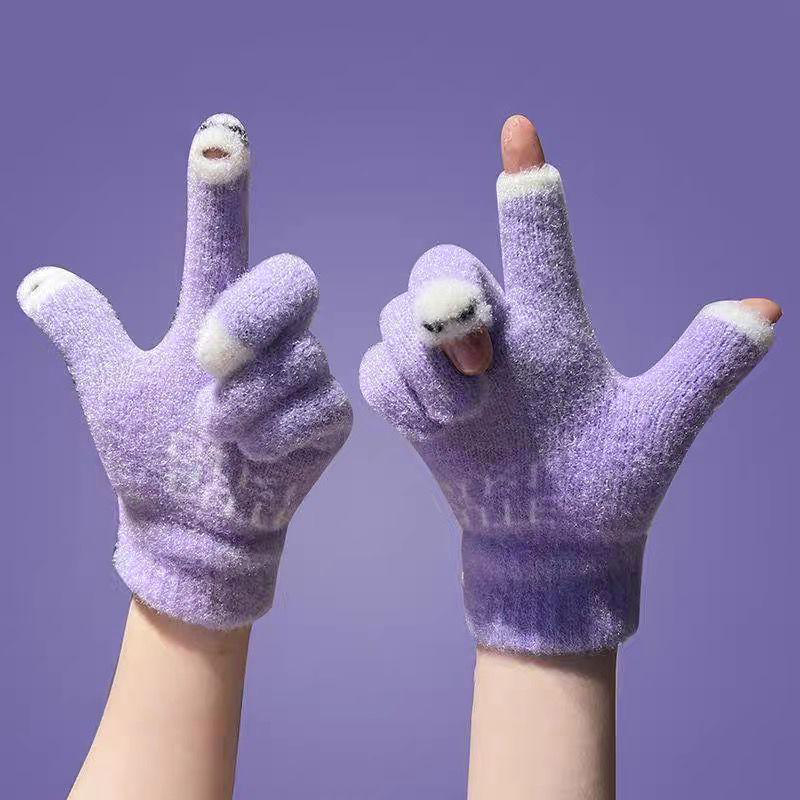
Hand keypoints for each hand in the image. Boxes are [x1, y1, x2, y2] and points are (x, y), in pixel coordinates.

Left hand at [18, 113, 351, 628]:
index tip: (221, 135)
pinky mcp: (329, 419)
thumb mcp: (110, 388)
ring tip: (218, 435)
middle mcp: (265, 338)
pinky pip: (312, 409)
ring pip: (294, 361)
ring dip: (242, 405)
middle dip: (252, 315)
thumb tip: (36, 282)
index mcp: (213, 318)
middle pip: (292, 280)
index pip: (222, 240)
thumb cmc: (152, 455)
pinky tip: (255, 457)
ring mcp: (304, 376)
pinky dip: (271, 437)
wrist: (188, 527)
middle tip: (207, 356)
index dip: (221, 190)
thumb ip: (87, 330)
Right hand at [360, 114, 779, 653]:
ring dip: (426, 363)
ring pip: (402, 315)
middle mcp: (498, 335)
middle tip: (480, 358)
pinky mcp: (413, 402)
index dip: (527, 185)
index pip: (538, 239)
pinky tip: (440, 427)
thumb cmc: (608, 488)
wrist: (553, 546)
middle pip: (443, 262)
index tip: (520, 127)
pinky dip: (402, 392)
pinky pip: (379, 368)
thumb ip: (705, 367)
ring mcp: (448, 369)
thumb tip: (770, 307)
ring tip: (465, 414)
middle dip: (449, 301)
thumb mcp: (658, 427)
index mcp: (555, 324)